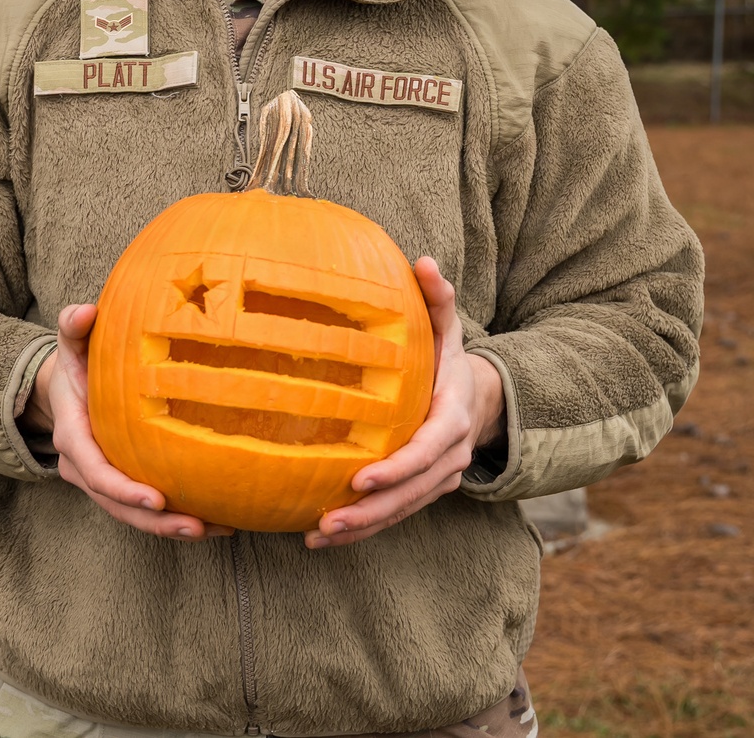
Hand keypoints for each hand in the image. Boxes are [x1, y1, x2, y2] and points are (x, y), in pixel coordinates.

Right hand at [23, 303, 233, 540]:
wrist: (64, 390)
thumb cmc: (76, 364)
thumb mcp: (71, 343)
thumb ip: (74, 327)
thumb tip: (85, 311)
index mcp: (73, 435)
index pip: (95, 470)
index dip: (123, 488)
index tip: (156, 498)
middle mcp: (82, 466)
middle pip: (116, 504)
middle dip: (154, 520)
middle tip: (194, 526)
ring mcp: (99, 480)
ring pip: (132, 515)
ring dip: (170, 527)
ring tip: (213, 530)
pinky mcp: (119, 484)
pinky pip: (145, 509)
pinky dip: (176, 518)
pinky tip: (216, 522)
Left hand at [304, 257, 504, 548]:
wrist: (479, 398)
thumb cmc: (449, 359)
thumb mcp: (448, 328)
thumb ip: (438, 299)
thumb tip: (425, 261)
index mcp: (451, 418)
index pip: (426, 450)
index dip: (398, 468)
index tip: (362, 478)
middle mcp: (449, 457)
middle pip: (411, 492)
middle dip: (372, 510)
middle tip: (330, 517)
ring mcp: (439, 479)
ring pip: (402, 511)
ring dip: (363, 527)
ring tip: (319, 534)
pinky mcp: (424, 492)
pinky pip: (395, 516)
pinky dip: (364, 529)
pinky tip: (321, 536)